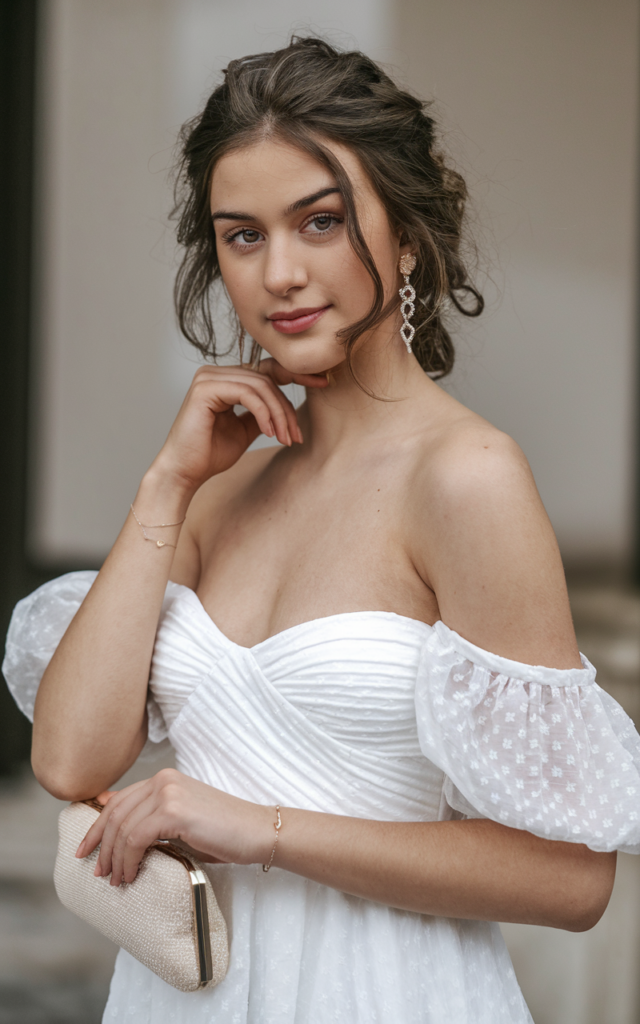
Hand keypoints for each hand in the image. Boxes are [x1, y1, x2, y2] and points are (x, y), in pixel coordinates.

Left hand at [75, 769, 274, 884]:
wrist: (256, 831)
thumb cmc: (224, 832)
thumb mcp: (182, 821)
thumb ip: (154, 820)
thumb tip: (122, 835)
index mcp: (164, 778)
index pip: (118, 801)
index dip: (98, 827)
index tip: (86, 849)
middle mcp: (163, 780)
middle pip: (115, 814)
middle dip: (101, 846)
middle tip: (98, 871)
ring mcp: (168, 793)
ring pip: (123, 828)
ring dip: (115, 858)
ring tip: (116, 879)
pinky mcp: (174, 811)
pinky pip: (136, 838)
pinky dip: (128, 860)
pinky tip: (131, 874)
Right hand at [150, 358, 327, 494]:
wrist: (185, 472)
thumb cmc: (211, 454)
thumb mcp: (247, 429)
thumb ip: (264, 412)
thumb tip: (289, 404)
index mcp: (226, 379)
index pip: (267, 370)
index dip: (297, 375)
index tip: (324, 383)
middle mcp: (216, 373)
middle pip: (267, 379)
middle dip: (286, 409)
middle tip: (295, 436)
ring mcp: (209, 377)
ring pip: (261, 386)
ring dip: (279, 414)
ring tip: (285, 438)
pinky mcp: (205, 388)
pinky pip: (248, 393)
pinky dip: (264, 413)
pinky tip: (270, 433)